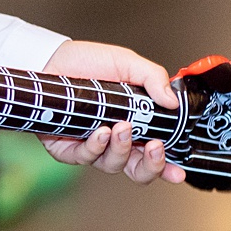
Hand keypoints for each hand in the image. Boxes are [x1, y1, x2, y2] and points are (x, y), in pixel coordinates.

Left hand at [39, 40, 185, 184]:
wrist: (52, 59)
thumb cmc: (88, 62)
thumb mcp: (126, 63)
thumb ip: (153, 78)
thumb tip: (172, 101)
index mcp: (135, 126)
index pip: (154, 155)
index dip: (167, 168)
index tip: (177, 171)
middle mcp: (115, 142)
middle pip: (138, 171)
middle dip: (150, 166)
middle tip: (154, 146)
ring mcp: (93, 147)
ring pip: (113, 165)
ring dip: (121, 149)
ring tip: (121, 127)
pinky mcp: (68, 148)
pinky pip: (85, 157)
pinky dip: (95, 148)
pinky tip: (100, 133)